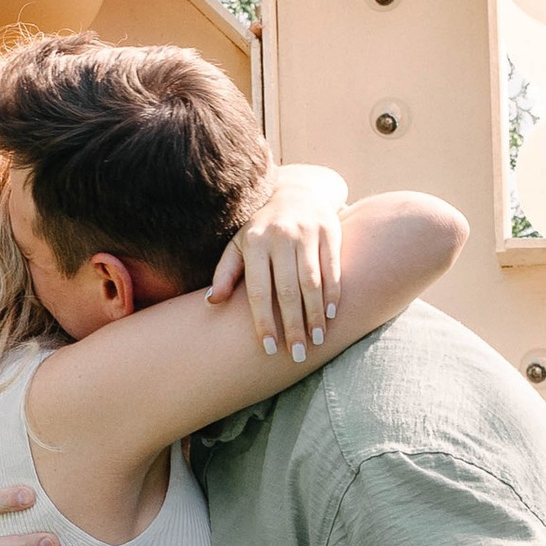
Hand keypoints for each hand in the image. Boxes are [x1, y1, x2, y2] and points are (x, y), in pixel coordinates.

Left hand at [207, 163, 347, 361]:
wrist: (297, 191)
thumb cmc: (262, 227)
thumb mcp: (239, 244)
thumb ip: (226, 272)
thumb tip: (211, 302)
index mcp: (254, 242)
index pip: (258, 290)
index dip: (263, 321)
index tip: (268, 348)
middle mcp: (280, 236)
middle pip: (287, 291)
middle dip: (293, 326)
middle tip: (296, 355)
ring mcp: (307, 232)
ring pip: (312, 282)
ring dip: (315, 315)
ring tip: (316, 340)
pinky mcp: (329, 230)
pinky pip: (332, 268)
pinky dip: (333, 293)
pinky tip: (332, 315)